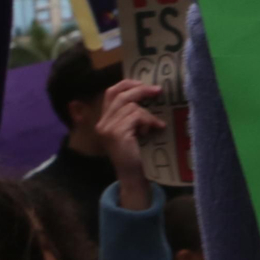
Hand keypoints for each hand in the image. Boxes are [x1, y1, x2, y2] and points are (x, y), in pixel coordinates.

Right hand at [95, 79, 165, 210]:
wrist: (134, 177)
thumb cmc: (137, 154)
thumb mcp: (132, 130)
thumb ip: (132, 114)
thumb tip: (148, 91)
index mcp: (104, 121)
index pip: (110, 93)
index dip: (126, 84)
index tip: (142, 83)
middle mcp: (102, 123)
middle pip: (120, 95)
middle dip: (140, 90)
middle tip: (158, 90)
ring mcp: (108, 129)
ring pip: (131, 107)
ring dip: (148, 114)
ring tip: (155, 125)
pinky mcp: (117, 133)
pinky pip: (136, 116)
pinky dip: (149, 120)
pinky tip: (155, 129)